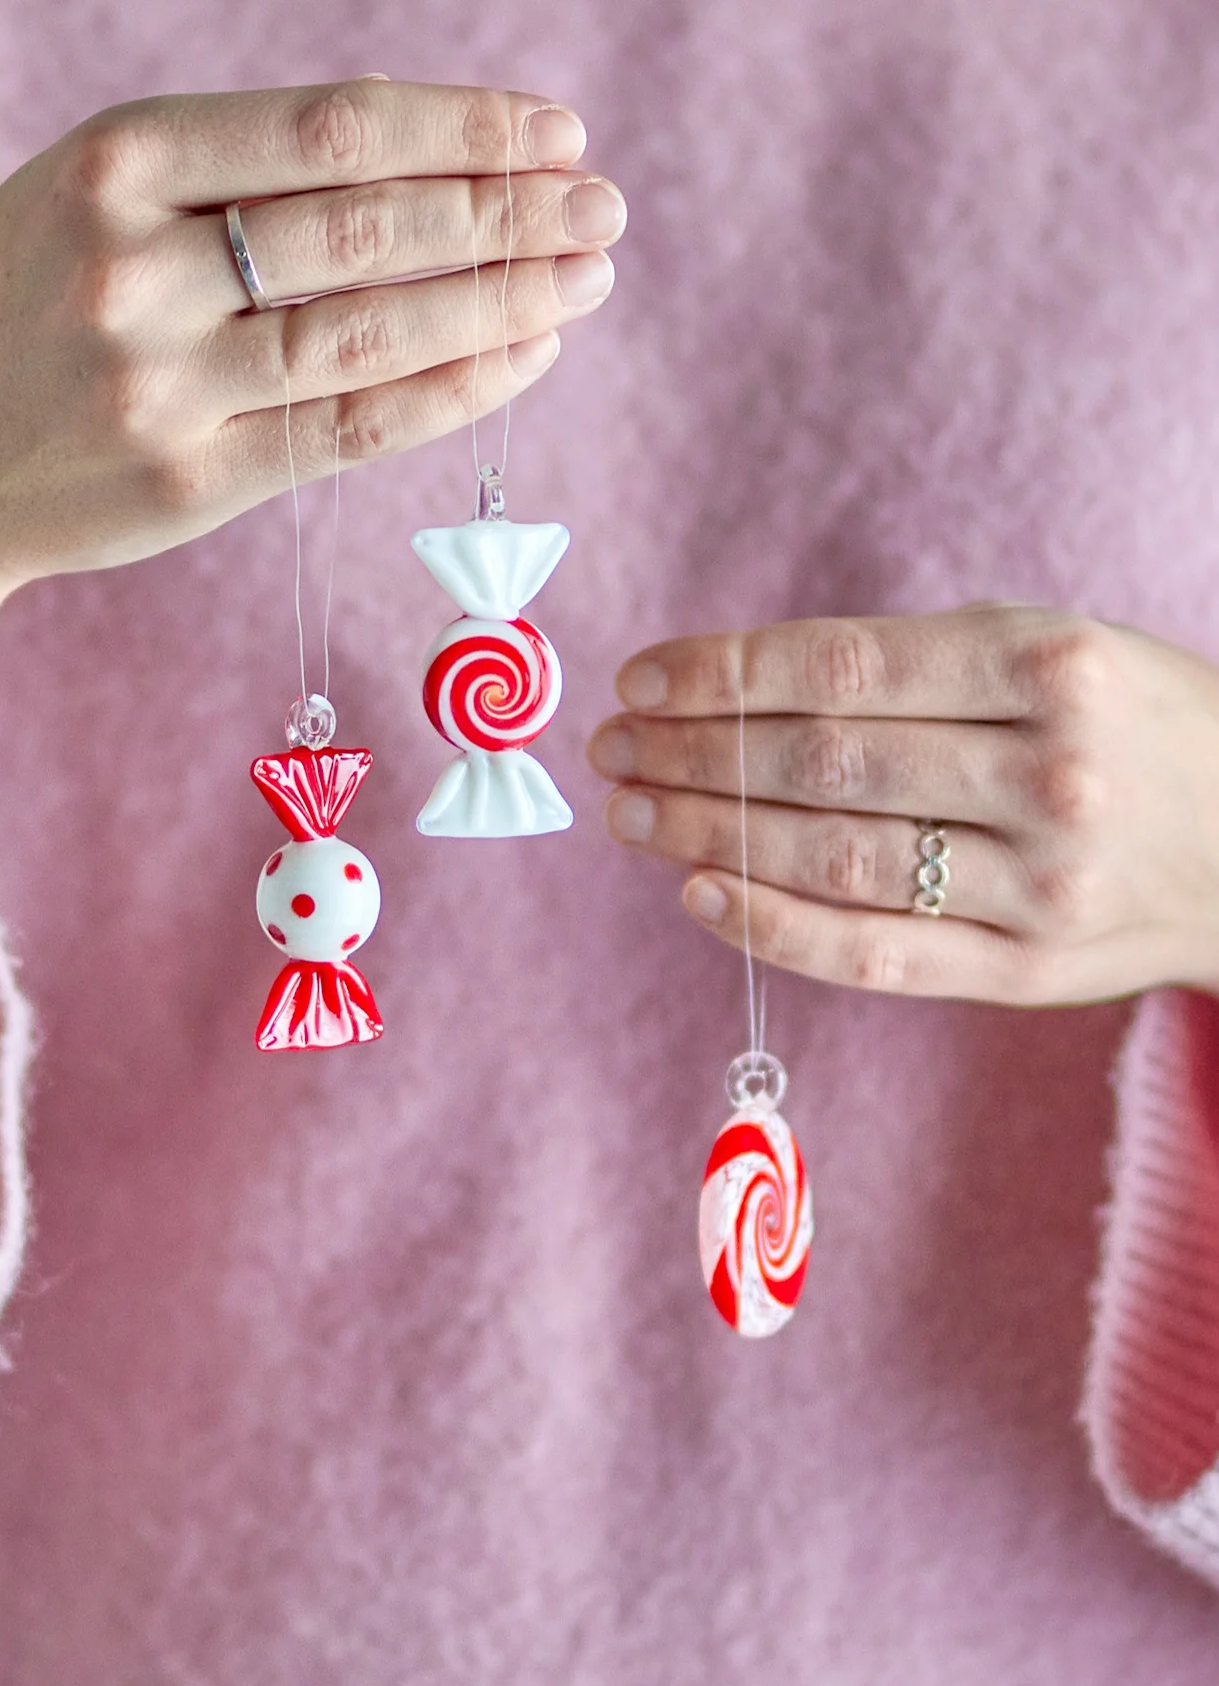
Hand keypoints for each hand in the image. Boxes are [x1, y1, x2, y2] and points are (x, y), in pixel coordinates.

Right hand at [0, 79, 622, 920]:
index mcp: (117, 161)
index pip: (331, 131)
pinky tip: (523, 359)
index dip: (460, 132)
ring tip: (585, 280)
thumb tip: (426, 165)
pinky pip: (349, 431)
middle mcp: (137, 266)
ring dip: (499, 304)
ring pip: (371, 334)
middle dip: (505, 215)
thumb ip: (232, 175)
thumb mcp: (94, 194)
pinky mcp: (190, 482)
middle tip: (602, 209)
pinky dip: (449, 394)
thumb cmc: (24, 306)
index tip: (553, 134)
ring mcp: (163, 383)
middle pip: (366, 229)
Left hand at [589, 605, 1218, 1004]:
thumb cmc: (1132, 729)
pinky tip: (700, 896)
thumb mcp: (1054, 652)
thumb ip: (914, 669)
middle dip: (695, 755)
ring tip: (636, 816)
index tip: (640, 680)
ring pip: (835, 859)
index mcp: (1053, 665)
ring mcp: (1040, 884)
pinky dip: (774, 928)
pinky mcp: (1027, 971)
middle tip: (614, 752)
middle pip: (824, 764)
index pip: (841, 670)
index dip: (722, 676)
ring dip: (711, 837)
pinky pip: (874, 954)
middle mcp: (1049, 773)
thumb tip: (737, 689)